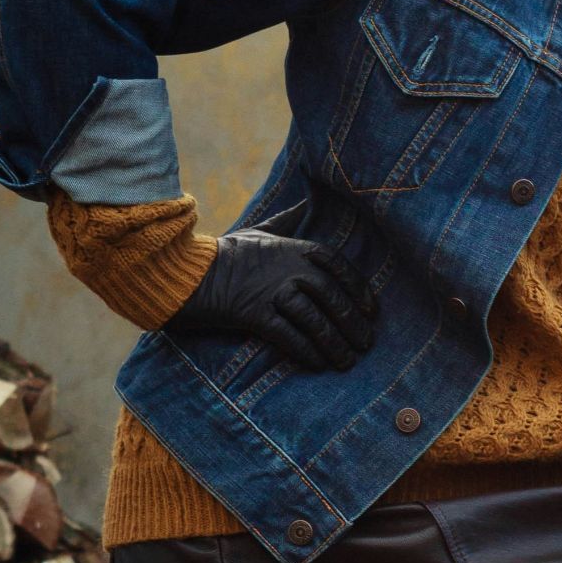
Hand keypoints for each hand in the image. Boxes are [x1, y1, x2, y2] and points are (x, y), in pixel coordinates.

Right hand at [168, 201, 377, 370]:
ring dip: (333, 344)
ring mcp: (273, 292)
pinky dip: (306, 351)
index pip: (339, 267)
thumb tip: (309, 198)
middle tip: (365, 344)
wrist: (189, 271)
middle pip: (331, 297)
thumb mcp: (262, 230)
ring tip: (346, 362)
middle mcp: (289, 269)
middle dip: (352, 323)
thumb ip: (290, 219)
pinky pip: (288, 337)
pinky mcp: (255, 315)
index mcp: (296, 248)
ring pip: (314, 320)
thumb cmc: (228, 252)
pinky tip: (317, 364)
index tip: (371, 311)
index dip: (359, 290)